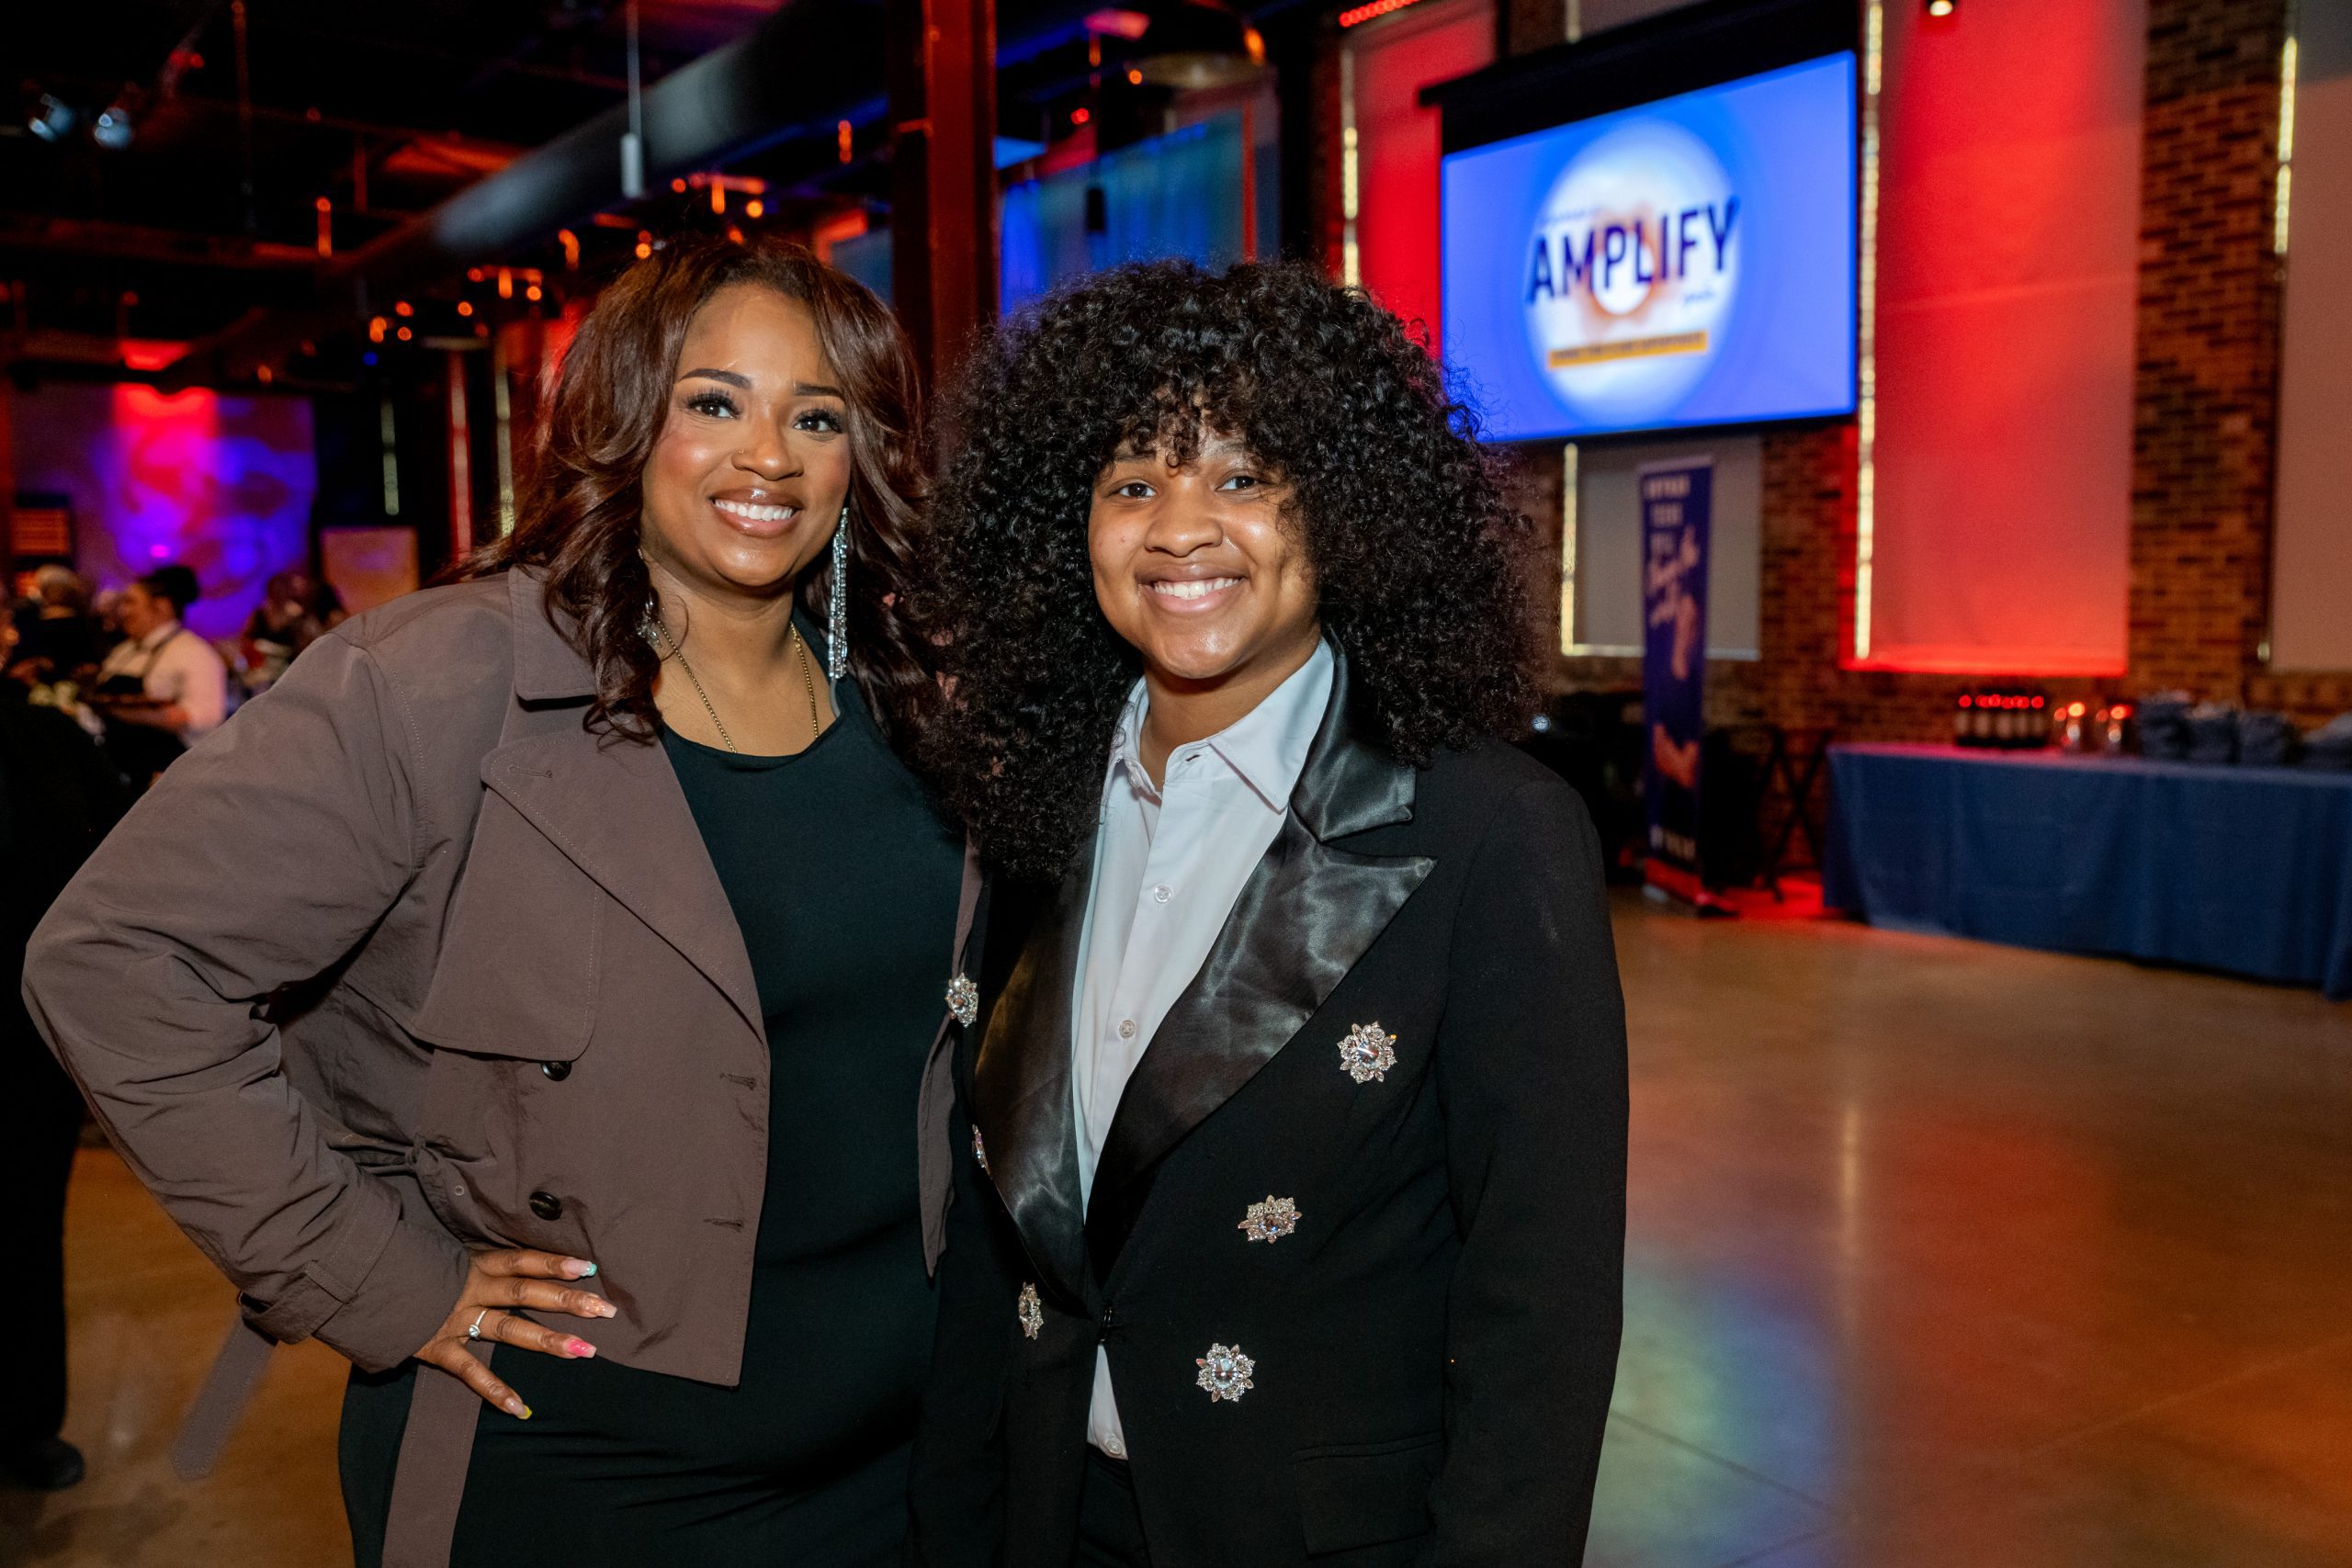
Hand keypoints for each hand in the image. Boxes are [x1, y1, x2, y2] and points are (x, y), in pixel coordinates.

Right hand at [415, 1249, 617, 1418]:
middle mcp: (470, 1289)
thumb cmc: (407, 1263)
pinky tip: (520, 1408)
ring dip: (546, 1341)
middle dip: (567, 1301)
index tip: (589, 1267)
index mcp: (474, 1263)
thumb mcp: (443, 1249)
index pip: (521, 1260)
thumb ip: (475, 1254)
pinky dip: (494, 1390)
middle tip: (605, 1310)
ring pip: (508, 1330)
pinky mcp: (436, 1347)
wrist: (362, 1282)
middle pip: (526, 1293)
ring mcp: (455, 1319)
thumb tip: (512, 1255)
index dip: (553, 1262)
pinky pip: (470, 1371)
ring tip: (583, 1351)